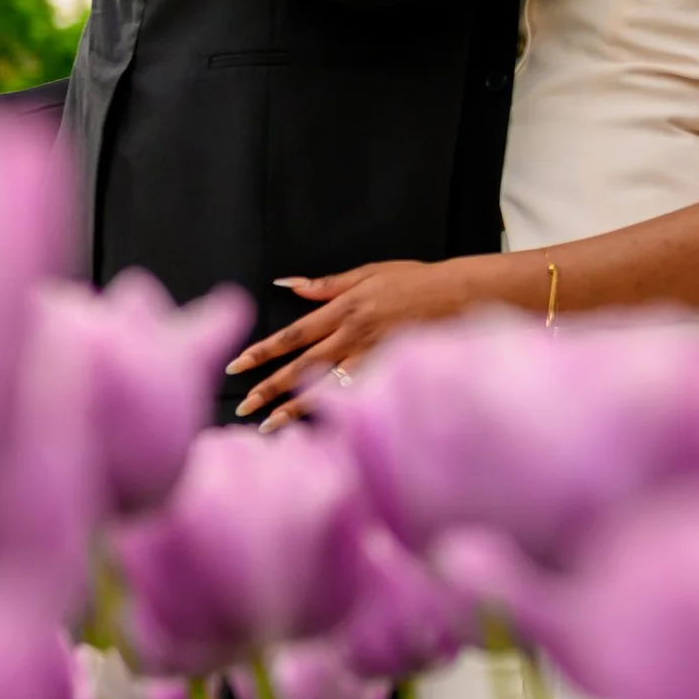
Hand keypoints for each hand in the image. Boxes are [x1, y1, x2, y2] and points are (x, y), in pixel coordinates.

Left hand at [227, 260, 472, 427]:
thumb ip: (327, 284)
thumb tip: (288, 284)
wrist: (461, 294)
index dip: (262, 351)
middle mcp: (352, 335)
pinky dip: (334, 411)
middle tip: (242, 406)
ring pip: (324, 386)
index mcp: (344, 309)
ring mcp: (371, 357)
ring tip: (268, 427)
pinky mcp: (389, 371)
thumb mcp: (370, 272)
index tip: (237, 364)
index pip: (293, 334)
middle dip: (268, 388)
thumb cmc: (417, 281)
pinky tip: (317, 426)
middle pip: (301, 366)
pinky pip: (355, 395)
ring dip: (293, 408)